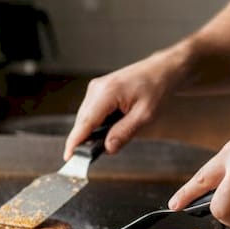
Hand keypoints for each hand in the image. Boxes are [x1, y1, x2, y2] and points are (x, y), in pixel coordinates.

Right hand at [62, 55, 179, 159]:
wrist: (161, 70)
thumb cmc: (156, 88)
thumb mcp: (145, 115)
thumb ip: (125, 132)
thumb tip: (108, 148)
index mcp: (107, 92)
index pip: (85, 122)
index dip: (75, 142)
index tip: (68, 157)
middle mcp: (97, 88)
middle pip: (82, 122)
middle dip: (83, 140)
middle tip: (90, 158)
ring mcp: (96, 88)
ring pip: (85, 117)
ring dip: (90, 132)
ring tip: (104, 143)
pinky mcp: (98, 90)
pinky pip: (91, 111)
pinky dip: (95, 124)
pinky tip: (107, 130)